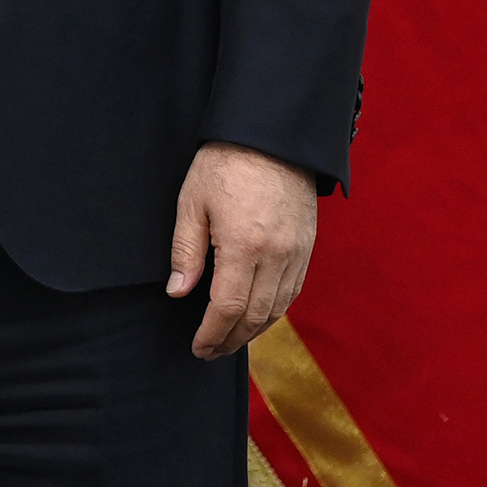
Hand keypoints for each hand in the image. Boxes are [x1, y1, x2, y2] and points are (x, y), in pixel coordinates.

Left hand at [168, 141, 317, 358]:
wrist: (273, 135)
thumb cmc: (224, 162)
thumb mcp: (192, 201)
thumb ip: (185, 250)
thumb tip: (178, 292)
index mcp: (244, 246)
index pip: (228, 307)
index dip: (212, 333)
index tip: (198, 347)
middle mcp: (276, 256)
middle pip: (255, 316)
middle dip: (231, 340)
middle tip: (210, 351)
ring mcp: (297, 253)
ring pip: (278, 309)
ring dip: (253, 331)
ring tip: (229, 339)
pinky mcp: (308, 246)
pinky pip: (292, 291)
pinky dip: (274, 311)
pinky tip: (256, 315)